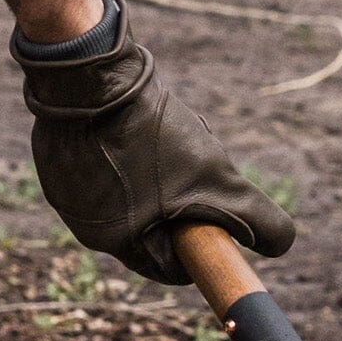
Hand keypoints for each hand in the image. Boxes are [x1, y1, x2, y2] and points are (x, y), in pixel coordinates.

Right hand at [14, 0, 295, 284]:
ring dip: (159, 174)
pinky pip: (105, 165)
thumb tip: (282, 244)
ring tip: (169, 138)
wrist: (90, 75)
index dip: (204, 244)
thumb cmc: (151, 135)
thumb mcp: (217, 179)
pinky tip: (140, 123)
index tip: (222, 219)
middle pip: (151, 229)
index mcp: (113, 241)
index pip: (169, 265)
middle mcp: (82, 223)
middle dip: (183, 204)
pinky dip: (129, 151)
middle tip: (199, 169)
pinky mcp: (59, 156)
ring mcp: (66, 189)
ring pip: (131, 194)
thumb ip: (255, 219)